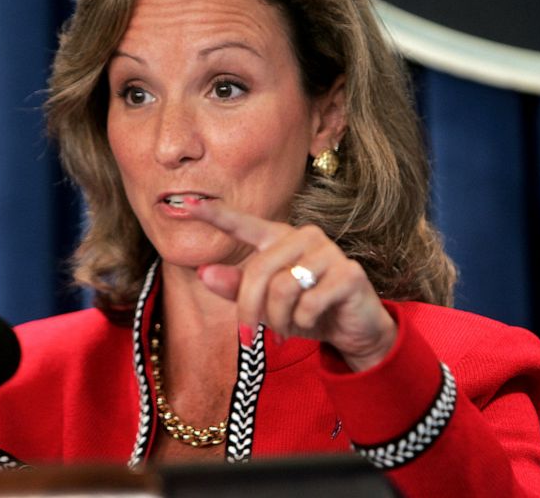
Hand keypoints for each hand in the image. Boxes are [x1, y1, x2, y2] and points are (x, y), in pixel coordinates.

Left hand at [185, 197, 395, 371]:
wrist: (353, 330)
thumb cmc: (305, 311)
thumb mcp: (266, 305)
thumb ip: (236, 289)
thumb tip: (203, 273)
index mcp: (279, 238)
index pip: (242, 223)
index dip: (214, 213)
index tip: (186, 201)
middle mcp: (304, 237)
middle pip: (258, 271)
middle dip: (250, 310)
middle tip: (248, 337)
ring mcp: (328, 252)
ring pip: (283, 289)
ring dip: (278, 320)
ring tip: (284, 329)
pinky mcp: (348, 273)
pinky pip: (309, 303)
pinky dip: (303, 321)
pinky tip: (312, 322)